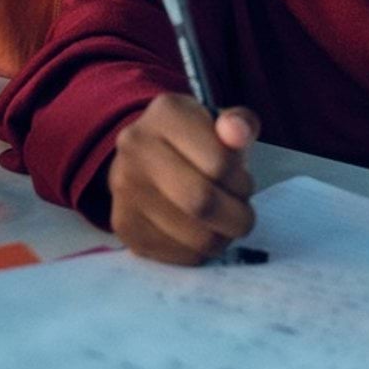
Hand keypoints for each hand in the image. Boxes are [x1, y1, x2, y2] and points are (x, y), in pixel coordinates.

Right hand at [107, 94, 259, 263]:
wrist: (144, 158)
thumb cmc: (194, 143)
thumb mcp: (220, 123)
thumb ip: (239, 124)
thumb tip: (239, 132)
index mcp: (166, 113)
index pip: (220, 163)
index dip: (242, 181)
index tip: (244, 182)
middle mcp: (136, 147)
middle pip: (202, 202)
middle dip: (237, 217)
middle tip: (243, 217)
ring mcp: (124, 189)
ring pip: (194, 237)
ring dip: (221, 237)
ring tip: (221, 223)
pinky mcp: (124, 226)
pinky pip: (178, 256)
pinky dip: (199, 252)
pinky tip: (199, 233)